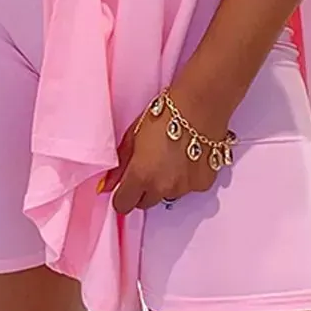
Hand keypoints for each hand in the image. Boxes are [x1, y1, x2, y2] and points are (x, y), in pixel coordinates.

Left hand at [104, 91, 230, 215]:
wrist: (199, 105)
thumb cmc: (164, 114)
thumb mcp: (133, 135)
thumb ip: (120, 165)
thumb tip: (107, 186)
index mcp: (141, 176)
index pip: (123, 205)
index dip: (123, 195)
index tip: (127, 186)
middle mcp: (162, 188)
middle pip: (146, 202)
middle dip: (145, 189)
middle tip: (151, 165)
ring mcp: (185, 188)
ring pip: (169, 194)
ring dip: (167, 183)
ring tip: (173, 156)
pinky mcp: (203, 183)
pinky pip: (189, 187)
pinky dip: (187, 177)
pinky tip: (189, 156)